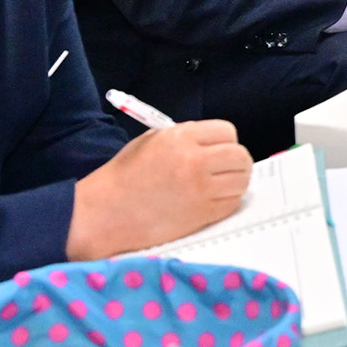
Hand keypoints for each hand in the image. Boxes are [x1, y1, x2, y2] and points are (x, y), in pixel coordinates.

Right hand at [66, 120, 252, 259]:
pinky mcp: (202, 214)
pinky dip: (227, 202)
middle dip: (237, 162)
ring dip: (235, 183)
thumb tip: (213, 142)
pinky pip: (232, 204)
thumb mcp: (151, 142)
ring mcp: (200, 189)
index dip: (226, 141)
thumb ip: (185, 137)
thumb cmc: (124, 177)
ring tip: (219, 186)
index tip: (220, 150)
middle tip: (226, 170)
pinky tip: (210, 201)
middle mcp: (194, 161)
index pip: (227, 132)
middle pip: (241, 156)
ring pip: (242, 181)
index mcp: (180, 138)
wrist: (104, 213)